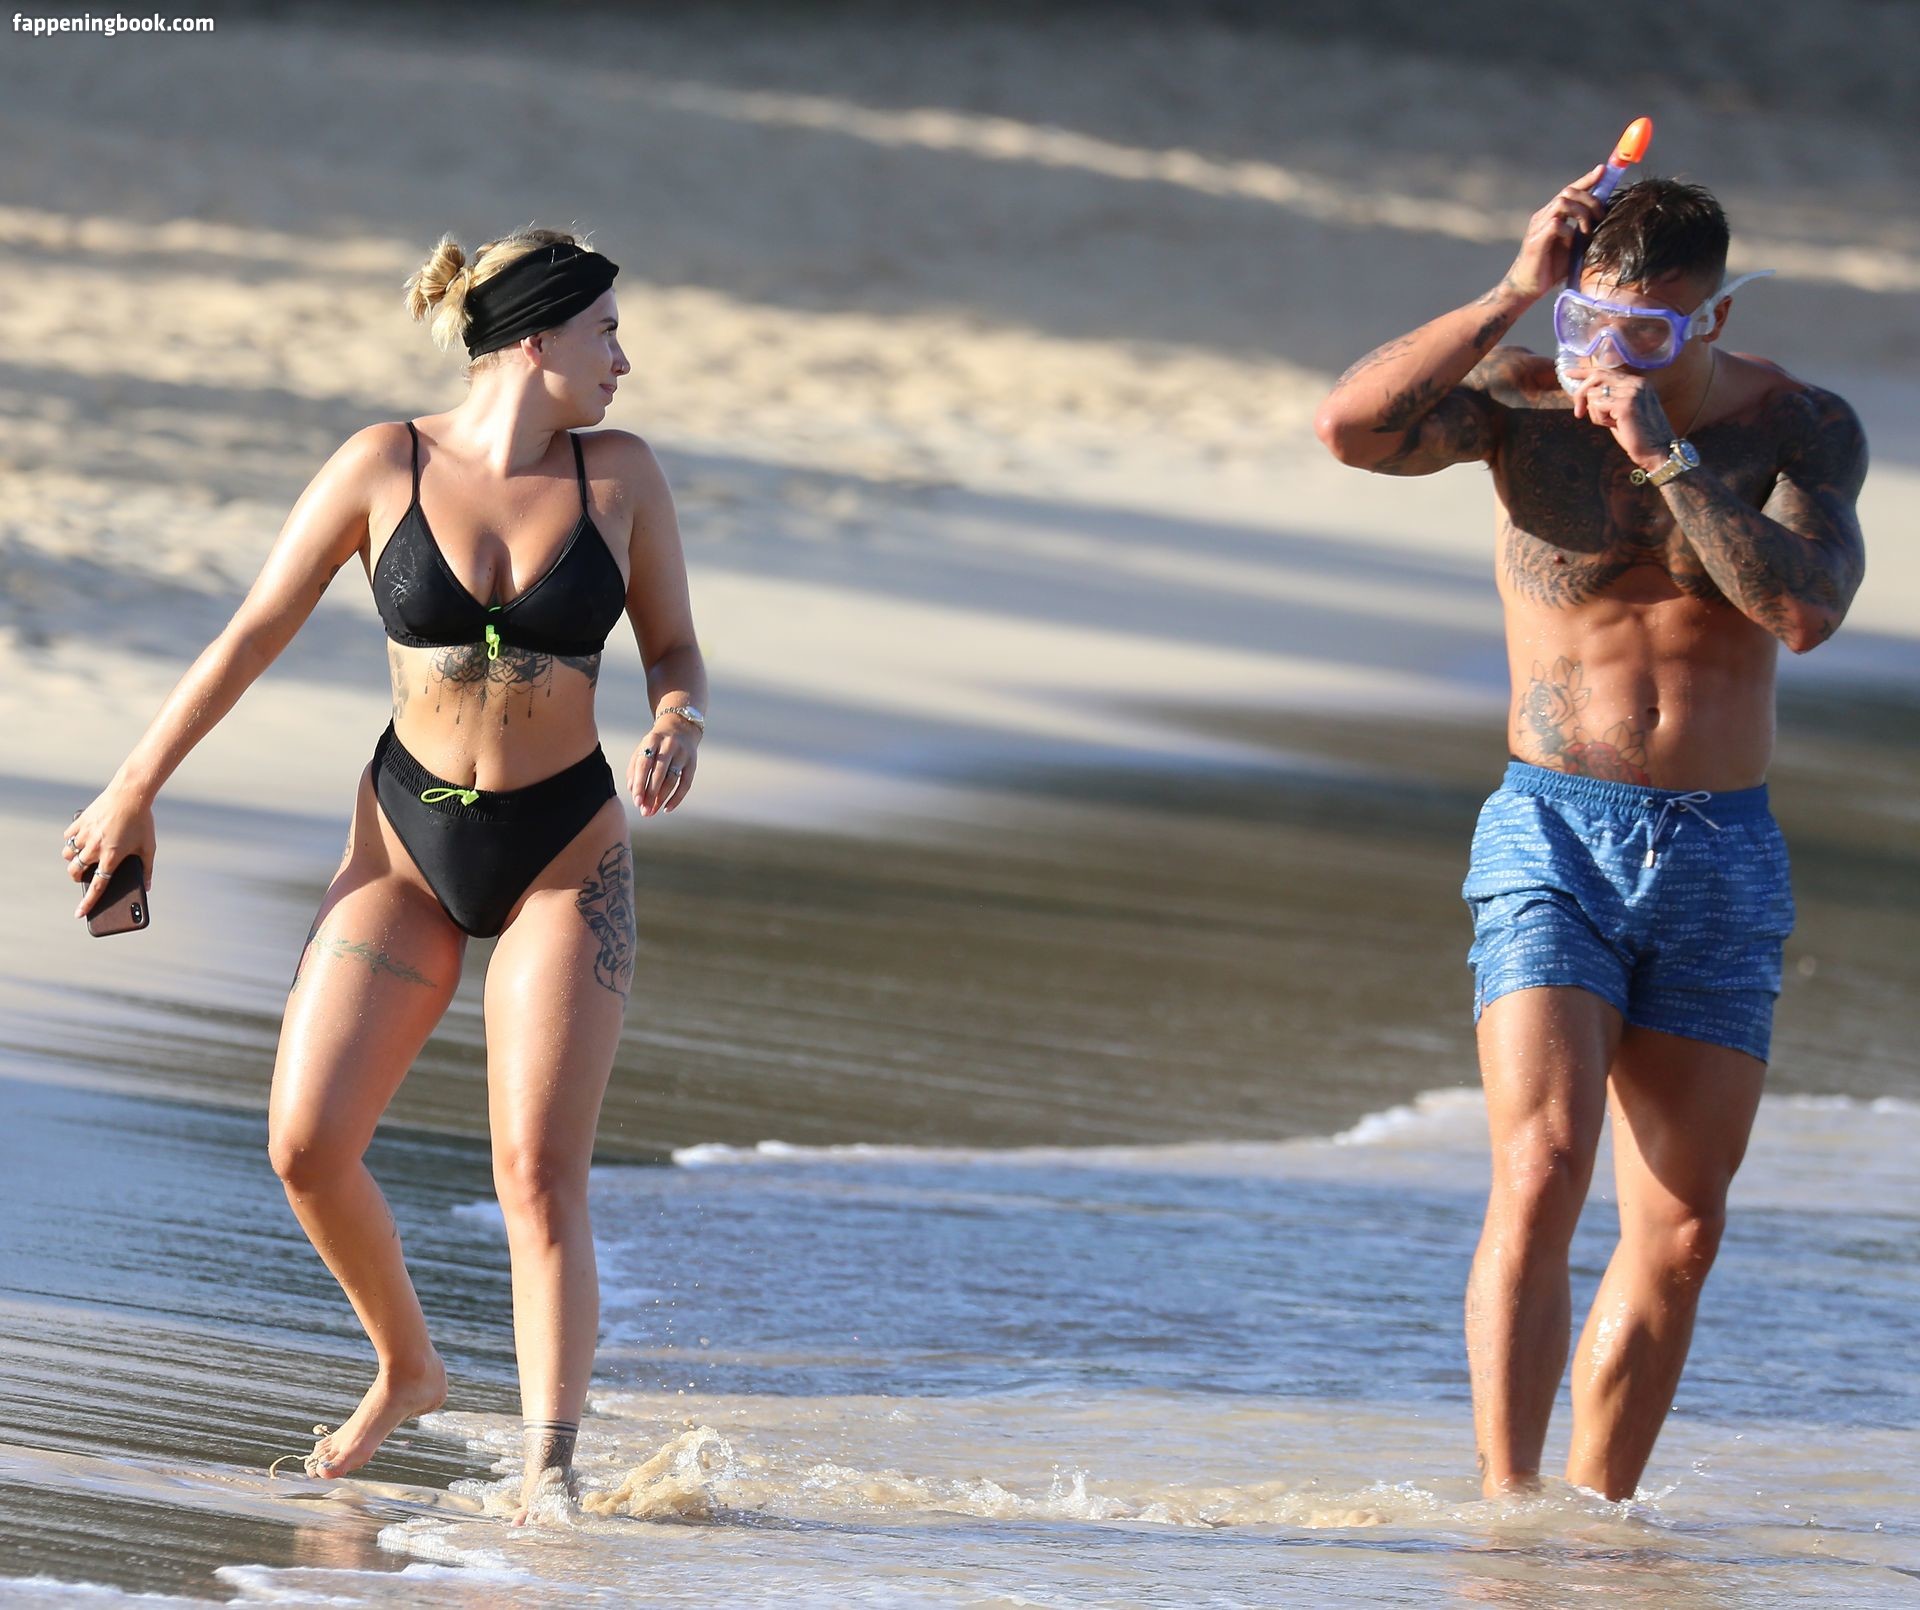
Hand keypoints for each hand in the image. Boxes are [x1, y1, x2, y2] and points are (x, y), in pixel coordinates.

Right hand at [61, 784, 155, 918]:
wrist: (130, 794)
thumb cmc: (142, 822)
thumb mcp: (149, 847)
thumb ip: (147, 869)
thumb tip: (147, 887)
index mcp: (112, 857)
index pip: (97, 886)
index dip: (88, 902)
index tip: (79, 913)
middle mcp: (94, 848)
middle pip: (75, 872)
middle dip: (76, 878)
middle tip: (83, 876)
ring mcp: (85, 835)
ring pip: (68, 855)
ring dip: (72, 860)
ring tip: (83, 857)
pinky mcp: (80, 822)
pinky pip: (68, 836)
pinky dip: (72, 841)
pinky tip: (81, 840)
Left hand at [628, 719, 698, 817]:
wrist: (681, 727)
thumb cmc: (656, 743)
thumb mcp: (643, 749)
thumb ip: (634, 768)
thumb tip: (633, 791)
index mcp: (652, 740)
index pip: (644, 764)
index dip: (639, 784)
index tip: (636, 802)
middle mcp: (669, 745)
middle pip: (659, 773)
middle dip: (651, 795)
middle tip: (644, 812)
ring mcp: (683, 754)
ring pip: (672, 780)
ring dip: (661, 799)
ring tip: (652, 812)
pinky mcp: (693, 763)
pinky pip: (686, 784)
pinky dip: (677, 798)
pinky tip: (667, 808)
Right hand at [1506, 166, 1605, 299]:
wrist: (1526, 289)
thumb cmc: (1550, 270)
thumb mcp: (1574, 247)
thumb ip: (1585, 232)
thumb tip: (1606, 221)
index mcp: (1551, 215)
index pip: (1570, 190)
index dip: (1587, 179)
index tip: (1603, 171)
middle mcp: (1543, 216)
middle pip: (1568, 191)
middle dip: (1590, 200)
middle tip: (1600, 217)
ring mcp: (1538, 227)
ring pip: (1562, 202)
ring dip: (1581, 214)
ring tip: (1587, 232)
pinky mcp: (1536, 240)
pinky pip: (1556, 224)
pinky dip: (1569, 232)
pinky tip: (1571, 245)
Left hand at [1572, 370, 1674, 472]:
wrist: (1657, 451)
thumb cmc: (1637, 435)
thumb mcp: (1619, 412)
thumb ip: (1607, 399)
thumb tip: (1583, 394)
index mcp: (1637, 383)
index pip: (1605, 370)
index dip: (1584, 372)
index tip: (1568, 373)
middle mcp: (1636, 383)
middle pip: (1596, 377)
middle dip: (1580, 394)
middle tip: (1578, 413)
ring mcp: (1632, 392)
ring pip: (1594, 393)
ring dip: (1595, 413)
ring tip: (1611, 423)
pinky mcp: (1626, 404)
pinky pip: (1597, 405)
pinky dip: (1599, 418)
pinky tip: (1614, 425)